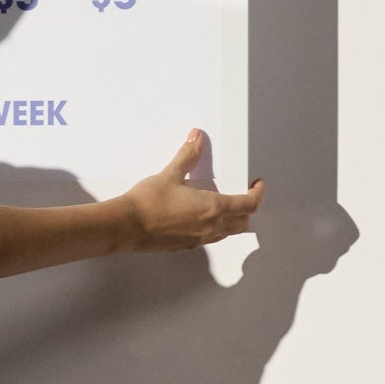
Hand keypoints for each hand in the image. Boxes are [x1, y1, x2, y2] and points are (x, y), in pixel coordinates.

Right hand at [119, 131, 263, 250]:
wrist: (126, 226)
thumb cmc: (148, 202)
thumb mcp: (169, 174)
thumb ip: (187, 156)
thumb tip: (197, 138)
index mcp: (213, 207)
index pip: (248, 204)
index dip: (257, 194)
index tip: (257, 185)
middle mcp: (211, 226)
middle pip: (243, 222)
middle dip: (247, 209)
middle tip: (243, 196)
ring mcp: (199, 239)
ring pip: (228, 233)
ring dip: (232, 221)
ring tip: (224, 207)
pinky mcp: (186, 245)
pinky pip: (210, 238)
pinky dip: (215, 229)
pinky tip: (200, 218)